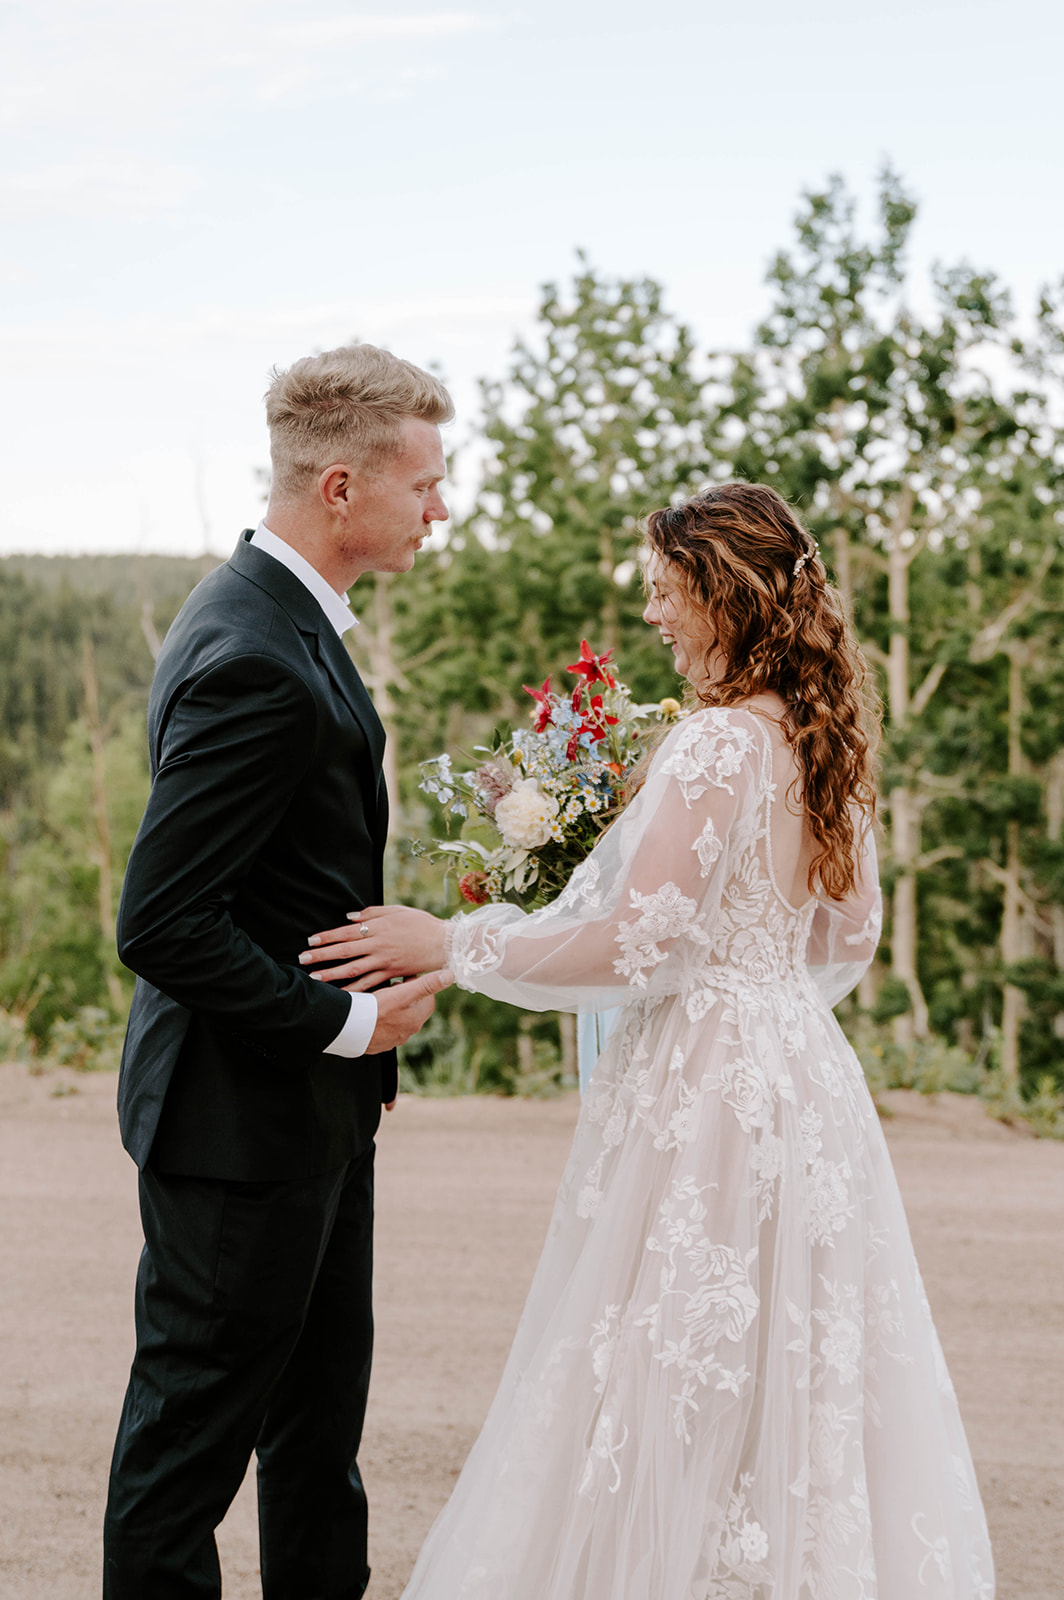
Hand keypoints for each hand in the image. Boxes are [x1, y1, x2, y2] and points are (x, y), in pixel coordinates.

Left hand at [300, 905, 447, 989]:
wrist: (445, 943)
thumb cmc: (422, 923)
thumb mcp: (398, 911)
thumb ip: (372, 913)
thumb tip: (350, 917)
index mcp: (378, 928)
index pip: (346, 932)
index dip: (327, 937)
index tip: (310, 941)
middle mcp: (378, 945)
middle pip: (345, 951)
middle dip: (322, 956)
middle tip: (302, 960)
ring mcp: (385, 962)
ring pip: (354, 970)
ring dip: (333, 974)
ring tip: (315, 979)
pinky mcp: (393, 974)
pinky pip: (371, 984)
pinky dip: (355, 990)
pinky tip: (342, 995)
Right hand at [366, 967, 452, 1054]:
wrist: (349, 1028)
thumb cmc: (376, 1009)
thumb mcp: (403, 993)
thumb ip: (427, 984)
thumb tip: (450, 976)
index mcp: (415, 1020)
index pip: (429, 1000)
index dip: (421, 986)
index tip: (409, 977)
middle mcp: (406, 1033)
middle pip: (413, 1010)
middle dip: (407, 997)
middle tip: (394, 985)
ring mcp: (391, 1040)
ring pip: (397, 1020)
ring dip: (393, 1008)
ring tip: (381, 996)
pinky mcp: (376, 1044)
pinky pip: (382, 1029)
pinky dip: (380, 1019)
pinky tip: (370, 1012)